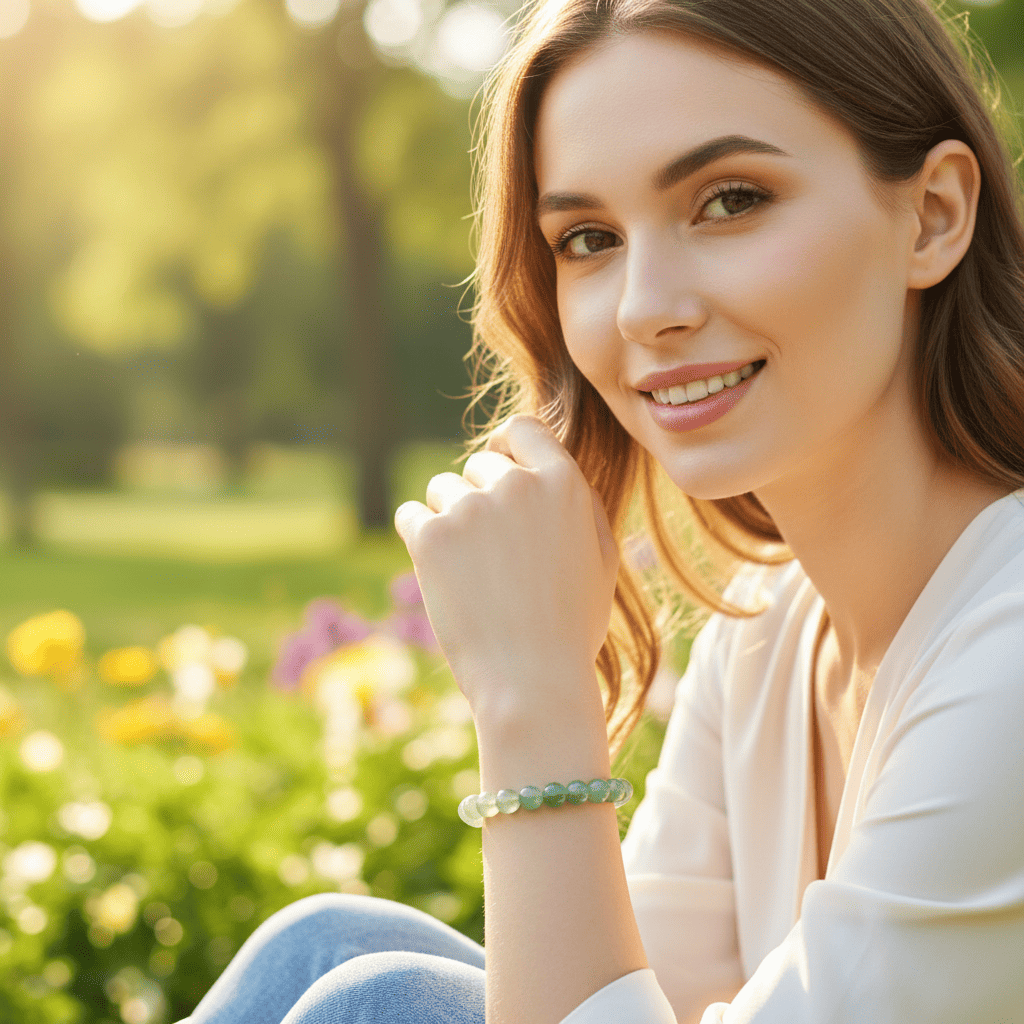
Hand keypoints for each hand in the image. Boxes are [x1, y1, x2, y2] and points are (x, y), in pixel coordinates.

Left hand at [394, 415, 618, 723]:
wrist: (532, 683)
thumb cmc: (571, 628)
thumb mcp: (602, 560)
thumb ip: (580, 504)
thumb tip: (550, 470)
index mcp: (565, 484)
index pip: (522, 431)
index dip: (506, 449)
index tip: (496, 470)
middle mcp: (518, 485)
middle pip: (478, 466)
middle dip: (479, 499)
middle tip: (491, 556)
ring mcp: (471, 508)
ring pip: (441, 491)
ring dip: (449, 520)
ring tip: (472, 574)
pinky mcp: (431, 536)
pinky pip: (410, 516)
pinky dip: (419, 540)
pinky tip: (441, 576)